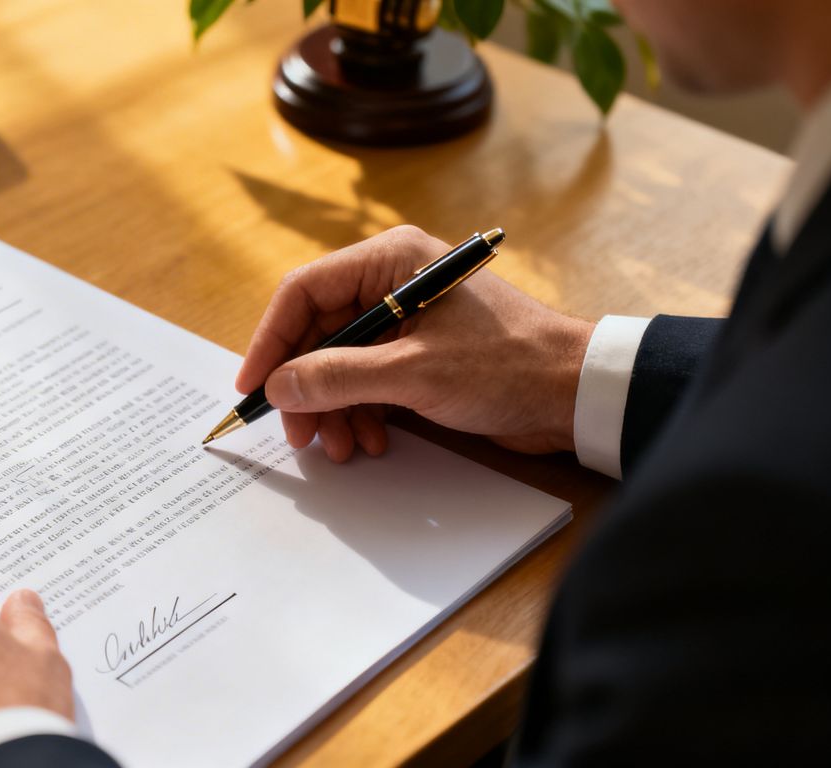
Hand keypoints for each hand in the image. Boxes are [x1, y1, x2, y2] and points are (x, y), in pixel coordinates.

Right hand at [236, 225, 594, 460]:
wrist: (577, 394)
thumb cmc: (508, 365)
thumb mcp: (413, 373)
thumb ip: (338, 377)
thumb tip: (278, 387)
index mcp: (391, 261)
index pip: (304, 292)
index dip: (270, 340)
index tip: (254, 386)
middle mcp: (393, 283)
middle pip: (319, 333)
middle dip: (305, 387)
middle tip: (297, 433)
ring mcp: (407, 321)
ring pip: (340, 363)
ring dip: (332, 408)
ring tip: (339, 448)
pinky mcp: (420, 355)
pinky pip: (368, 381)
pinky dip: (360, 412)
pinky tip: (368, 441)